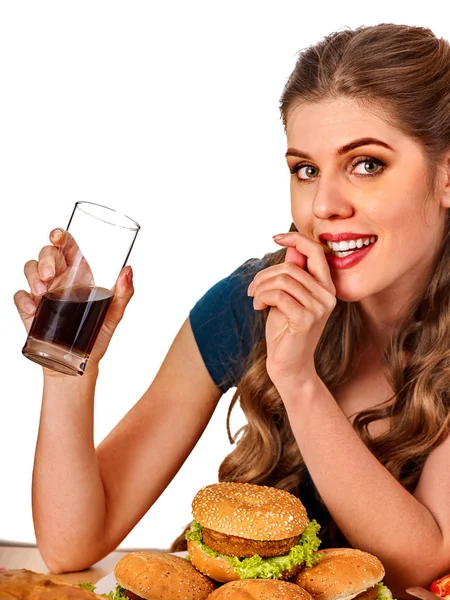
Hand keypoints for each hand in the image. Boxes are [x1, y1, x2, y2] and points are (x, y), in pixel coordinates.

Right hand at [13, 228, 134, 368]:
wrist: (80, 364)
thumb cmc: (97, 337)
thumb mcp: (114, 314)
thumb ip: (123, 293)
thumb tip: (128, 271)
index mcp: (79, 274)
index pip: (67, 246)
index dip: (60, 235)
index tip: (57, 236)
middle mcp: (60, 279)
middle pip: (46, 254)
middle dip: (45, 259)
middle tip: (49, 275)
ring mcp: (43, 293)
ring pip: (30, 269)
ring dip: (33, 275)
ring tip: (42, 292)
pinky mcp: (30, 309)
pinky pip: (20, 295)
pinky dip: (23, 299)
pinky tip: (33, 309)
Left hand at [247, 232, 335, 392]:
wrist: (288, 366)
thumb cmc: (285, 331)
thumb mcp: (286, 298)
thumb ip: (292, 275)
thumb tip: (291, 250)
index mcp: (326, 287)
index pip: (316, 251)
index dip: (295, 239)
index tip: (274, 237)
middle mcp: (327, 295)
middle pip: (291, 266)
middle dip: (264, 275)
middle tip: (252, 290)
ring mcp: (319, 307)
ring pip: (283, 279)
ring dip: (260, 288)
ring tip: (255, 300)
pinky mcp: (306, 319)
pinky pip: (278, 295)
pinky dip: (262, 298)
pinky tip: (258, 308)